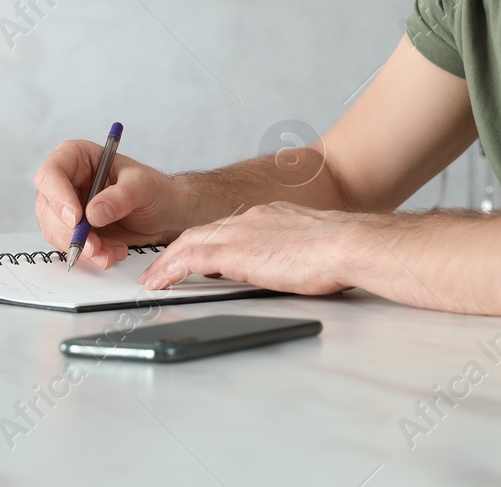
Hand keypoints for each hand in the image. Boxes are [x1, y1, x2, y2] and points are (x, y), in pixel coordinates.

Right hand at [34, 140, 191, 268]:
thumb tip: (93, 213)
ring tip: (109, 253)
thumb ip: (120, 196)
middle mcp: (67, 181)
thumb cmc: (155, 190)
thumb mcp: (144, 186)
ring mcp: (67, 208)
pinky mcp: (74, 231)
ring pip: (55, 231)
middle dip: (70, 232)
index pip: (52, 173)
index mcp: (78, 157)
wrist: (166, 214)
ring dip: (80, 248)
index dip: (58, 196)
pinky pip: (69, 246)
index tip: (76, 218)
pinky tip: (110, 255)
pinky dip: (88, 256)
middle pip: (48, 207)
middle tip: (93, 246)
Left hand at [137, 202, 356, 295]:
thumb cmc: (341, 250)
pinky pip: (189, 259)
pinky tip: (159, 283)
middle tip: (162, 268)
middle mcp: (252, 219)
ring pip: (190, 243)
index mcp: (271, 217)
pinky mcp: (234, 252)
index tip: (196, 258)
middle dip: (178, 251)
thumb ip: (292, 252)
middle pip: (202, 232)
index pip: (228, 229)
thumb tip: (290, 266)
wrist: (347, 244)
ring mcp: (241, 233)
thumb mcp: (311, 246)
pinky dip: (170, 270)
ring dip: (167, 261)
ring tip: (153, 278)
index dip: (208, 243)